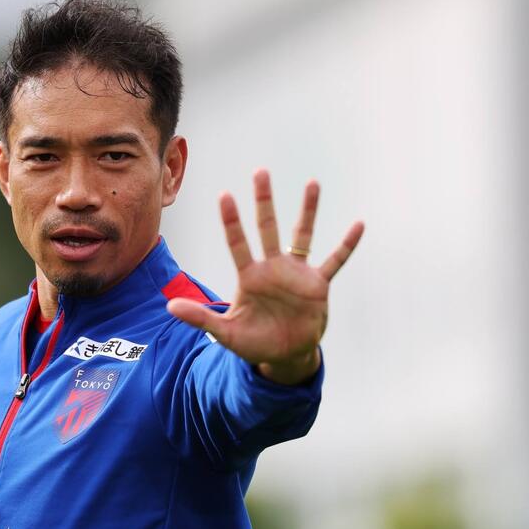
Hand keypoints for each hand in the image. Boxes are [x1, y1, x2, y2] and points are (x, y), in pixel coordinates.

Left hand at [166, 169, 363, 384]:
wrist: (284, 356)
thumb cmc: (253, 342)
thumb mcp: (224, 332)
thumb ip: (200, 317)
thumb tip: (169, 306)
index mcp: (250, 276)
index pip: (237, 243)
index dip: (231, 221)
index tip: (224, 195)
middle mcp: (273, 268)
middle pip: (267, 228)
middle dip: (264, 201)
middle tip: (260, 171)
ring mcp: (297, 274)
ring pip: (302, 235)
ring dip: (307, 211)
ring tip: (312, 183)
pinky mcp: (318, 285)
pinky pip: (334, 260)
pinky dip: (346, 245)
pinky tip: (359, 225)